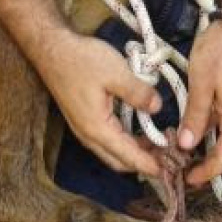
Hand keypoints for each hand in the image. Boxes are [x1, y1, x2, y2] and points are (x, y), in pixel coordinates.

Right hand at [37, 30, 162, 175]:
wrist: (53, 49)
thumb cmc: (80, 60)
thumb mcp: (116, 73)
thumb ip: (139, 94)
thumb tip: (157, 108)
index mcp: (97, 129)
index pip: (128, 157)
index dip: (149, 165)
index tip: (168, 172)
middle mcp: (88, 135)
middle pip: (119, 161)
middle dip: (144, 162)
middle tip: (168, 157)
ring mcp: (84, 128)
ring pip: (113, 151)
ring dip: (135, 151)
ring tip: (159, 144)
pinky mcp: (84, 119)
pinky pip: (108, 139)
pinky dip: (126, 140)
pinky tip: (140, 130)